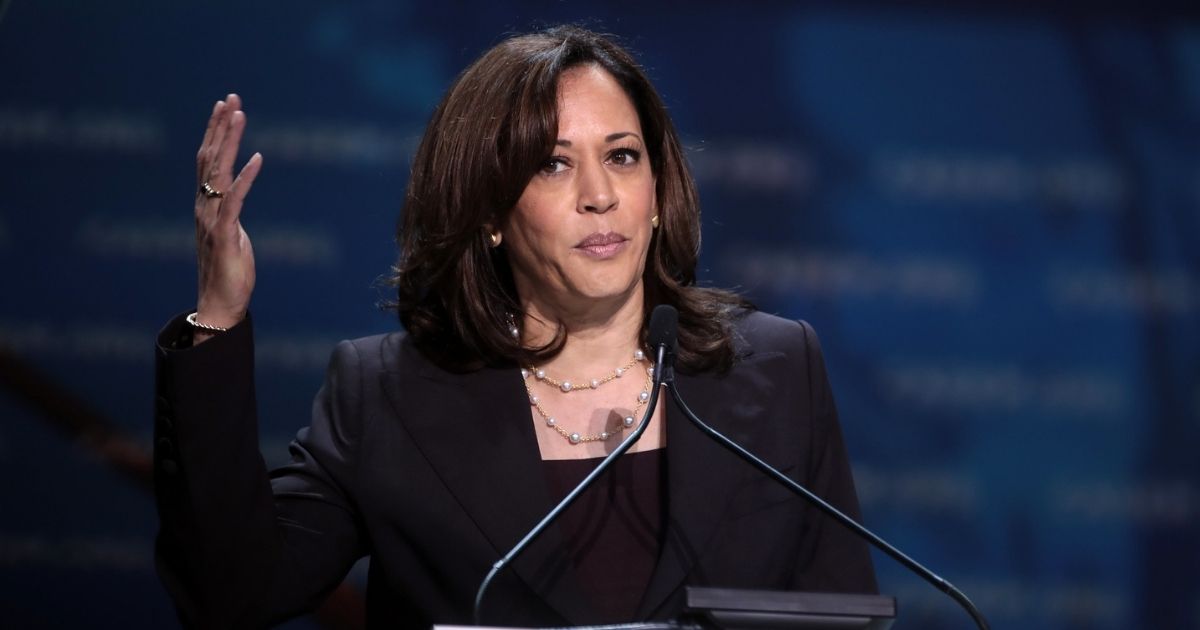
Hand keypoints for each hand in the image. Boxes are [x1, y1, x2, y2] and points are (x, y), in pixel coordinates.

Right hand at [193, 94, 261, 336]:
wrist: (219, 304)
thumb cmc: (228, 271)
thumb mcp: (231, 233)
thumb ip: (229, 213)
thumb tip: (234, 197)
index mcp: (206, 205)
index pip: (207, 161)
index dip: (215, 132)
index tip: (224, 106)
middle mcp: (204, 207)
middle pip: (209, 157)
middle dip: (221, 126)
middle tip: (231, 97)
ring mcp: (212, 219)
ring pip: (218, 172)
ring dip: (230, 141)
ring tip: (239, 114)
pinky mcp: (225, 235)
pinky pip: (235, 201)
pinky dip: (246, 178)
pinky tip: (258, 158)